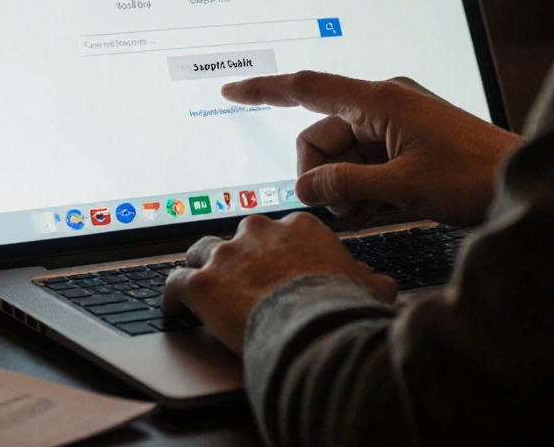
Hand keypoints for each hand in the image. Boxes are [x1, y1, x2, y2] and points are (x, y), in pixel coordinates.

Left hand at [163, 212, 395, 354]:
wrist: (313, 327)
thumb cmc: (341, 306)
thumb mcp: (369, 287)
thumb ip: (370, 280)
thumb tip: (382, 284)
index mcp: (298, 227)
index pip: (279, 233)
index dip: (275, 253)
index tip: (275, 268)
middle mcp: (258, 233)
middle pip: (239, 238)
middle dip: (238, 256)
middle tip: (240, 279)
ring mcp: (226, 256)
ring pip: (200, 252)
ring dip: (201, 268)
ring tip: (202, 285)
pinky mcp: (201, 284)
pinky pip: (174, 284)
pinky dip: (171, 297)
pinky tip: (172, 308)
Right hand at [222, 71, 521, 226]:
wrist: (523, 180)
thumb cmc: (474, 177)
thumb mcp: (403, 187)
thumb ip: (347, 186)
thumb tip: (306, 189)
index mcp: (380, 100)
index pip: (307, 88)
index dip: (265, 89)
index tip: (232, 88)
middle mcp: (384, 103)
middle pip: (321, 136)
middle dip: (322, 175)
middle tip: (345, 211)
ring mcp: (396, 122)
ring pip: (342, 155)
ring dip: (345, 187)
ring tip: (372, 213)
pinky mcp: (406, 140)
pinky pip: (365, 161)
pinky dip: (363, 187)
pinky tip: (379, 209)